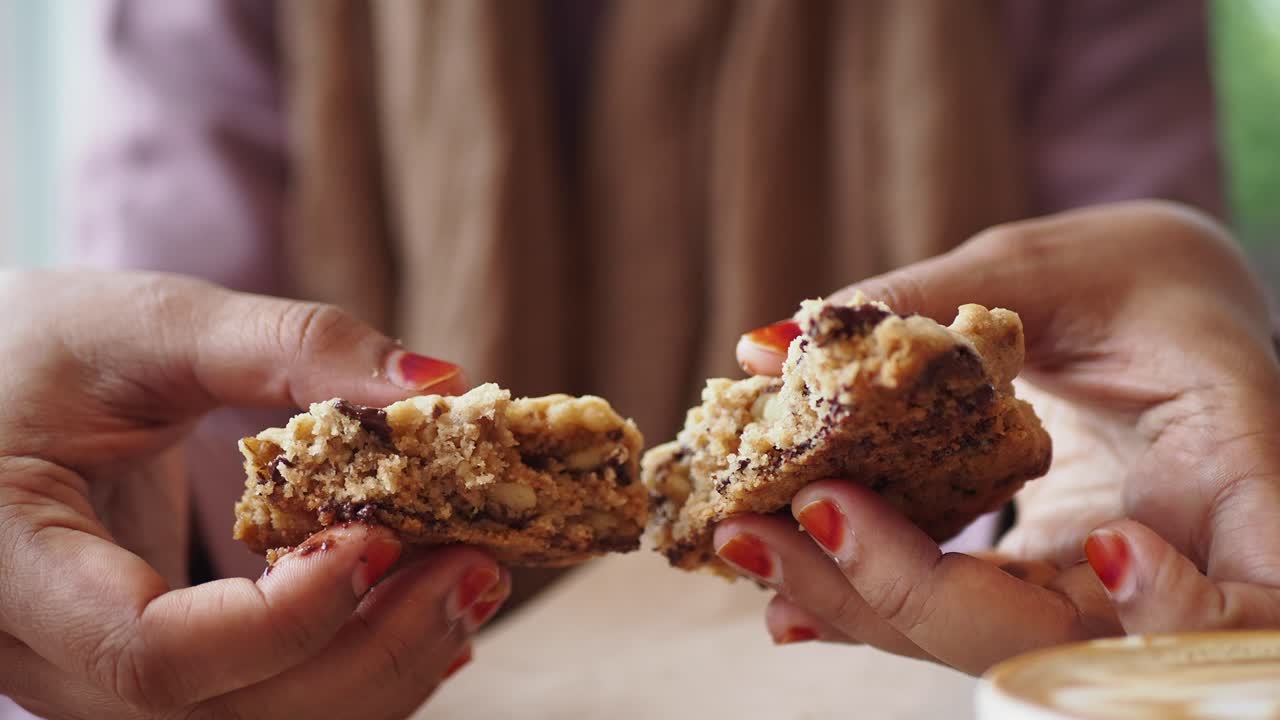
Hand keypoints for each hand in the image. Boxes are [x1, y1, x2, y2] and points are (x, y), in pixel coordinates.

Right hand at [0, 271, 507, 718]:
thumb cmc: (42, 348)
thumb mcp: (150, 324)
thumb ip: (288, 345)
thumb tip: (434, 384)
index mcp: (9, 566)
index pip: (149, 653)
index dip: (283, 619)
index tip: (381, 537)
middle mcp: (42, 655)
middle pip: (218, 718)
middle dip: (369, 655)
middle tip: (477, 568)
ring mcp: (93, 681)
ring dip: (379, 671)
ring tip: (469, 583)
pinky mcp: (151, 677)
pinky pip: (258, 709)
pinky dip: (352, 671)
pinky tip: (420, 613)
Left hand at [725, 201, 1279, 673]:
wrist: (1156, 302)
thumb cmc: (1137, 272)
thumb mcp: (1047, 269)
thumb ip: (920, 303)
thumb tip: (769, 347)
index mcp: (1238, 475)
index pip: (1241, 597)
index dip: (1182, 609)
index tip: (1102, 544)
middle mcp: (1175, 556)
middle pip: (1066, 639)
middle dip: (916, 601)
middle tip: (786, 529)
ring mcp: (1099, 583)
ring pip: (989, 640)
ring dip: (860, 605)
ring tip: (749, 544)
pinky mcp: (1039, 579)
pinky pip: (956, 611)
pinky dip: (868, 599)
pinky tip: (784, 582)